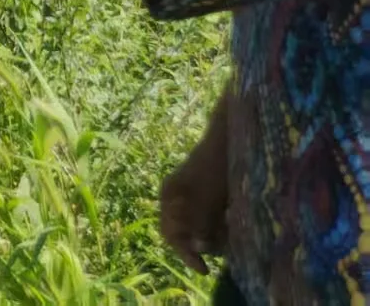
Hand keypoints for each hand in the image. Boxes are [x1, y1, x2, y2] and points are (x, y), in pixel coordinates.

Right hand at [160, 97, 231, 273]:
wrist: (232, 135)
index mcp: (170, 196)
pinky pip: (211, 218)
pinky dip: (221, 225)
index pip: (171, 234)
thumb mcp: (207, 196)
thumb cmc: (217, 165)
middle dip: (203, 243)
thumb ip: (199, 222)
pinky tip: (234, 220)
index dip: (186, 254)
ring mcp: (193, 194)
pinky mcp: (209, 193)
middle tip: (224, 248)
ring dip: (216, 235)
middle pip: (185, 232)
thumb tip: (195, 247)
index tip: (204, 268)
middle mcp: (177, 197)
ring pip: (200, 226)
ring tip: (232, 233)